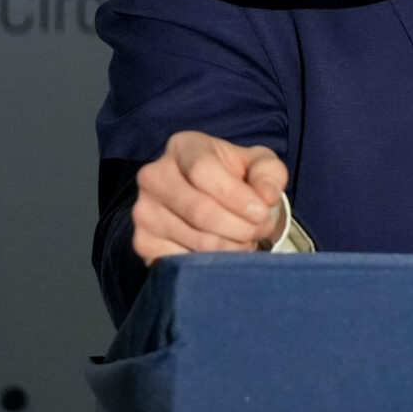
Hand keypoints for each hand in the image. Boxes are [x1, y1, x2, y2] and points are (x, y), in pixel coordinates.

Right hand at [130, 130, 288, 263]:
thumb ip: (269, 174)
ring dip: (232, 247)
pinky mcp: (143, 242)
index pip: (204, 170)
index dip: (237, 196)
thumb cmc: (234, 177)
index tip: (262, 212)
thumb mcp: (259, 165)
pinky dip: (212, 265)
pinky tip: (223, 252)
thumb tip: (266, 197)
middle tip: (260, 231)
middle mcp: (154, 176)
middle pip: (199, 210)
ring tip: (245, 240)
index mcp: (183, 147)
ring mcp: (144, 211)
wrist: (205, 198)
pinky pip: (183, 262)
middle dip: (240, 227)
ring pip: (196, 240)